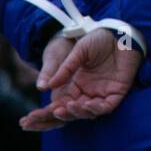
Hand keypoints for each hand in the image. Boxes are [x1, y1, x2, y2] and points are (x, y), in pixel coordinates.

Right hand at [20, 30, 140, 131]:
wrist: (120, 32)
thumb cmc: (98, 39)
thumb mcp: (78, 52)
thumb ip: (65, 69)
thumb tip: (46, 86)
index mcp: (75, 84)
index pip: (58, 104)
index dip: (46, 112)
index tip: (30, 118)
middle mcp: (87, 92)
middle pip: (70, 112)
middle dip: (58, 117)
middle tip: (51, 114)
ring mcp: (101, 93)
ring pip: (87, 111)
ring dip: (76, 112)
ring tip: (67, 107)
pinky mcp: (117, 93)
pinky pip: (106, 107)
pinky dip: (96, 108)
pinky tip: (86, 104)